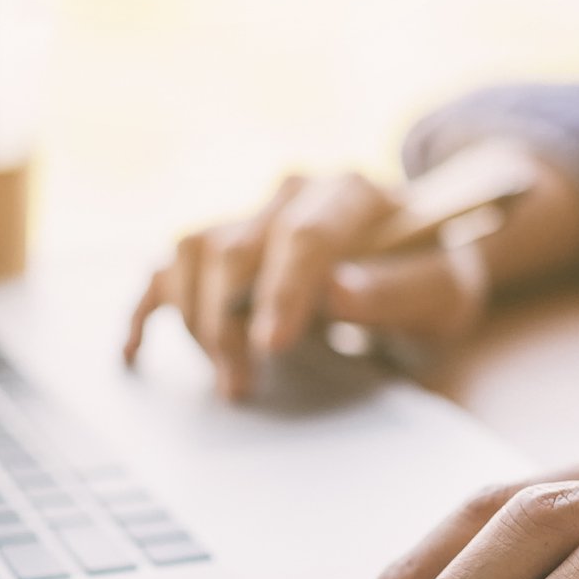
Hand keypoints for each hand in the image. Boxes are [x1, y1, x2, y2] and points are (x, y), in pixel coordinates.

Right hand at [121, 171, 486, 399]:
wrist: (423, 258)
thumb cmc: (435, 278)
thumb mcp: (446, 293)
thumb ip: (401, 289)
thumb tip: (338, 291)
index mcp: (351, 192)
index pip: (304, 235)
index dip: (282, 290)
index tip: (272, 345)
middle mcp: (292, 191)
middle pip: (235, 247)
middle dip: (230, 323)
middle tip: (241, 387)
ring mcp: (252, 212)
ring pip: (192, 253)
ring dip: (195, 319)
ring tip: (226, 376)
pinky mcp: (225, 244)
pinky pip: (167, 267)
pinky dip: (145, 310)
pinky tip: (133, 354)